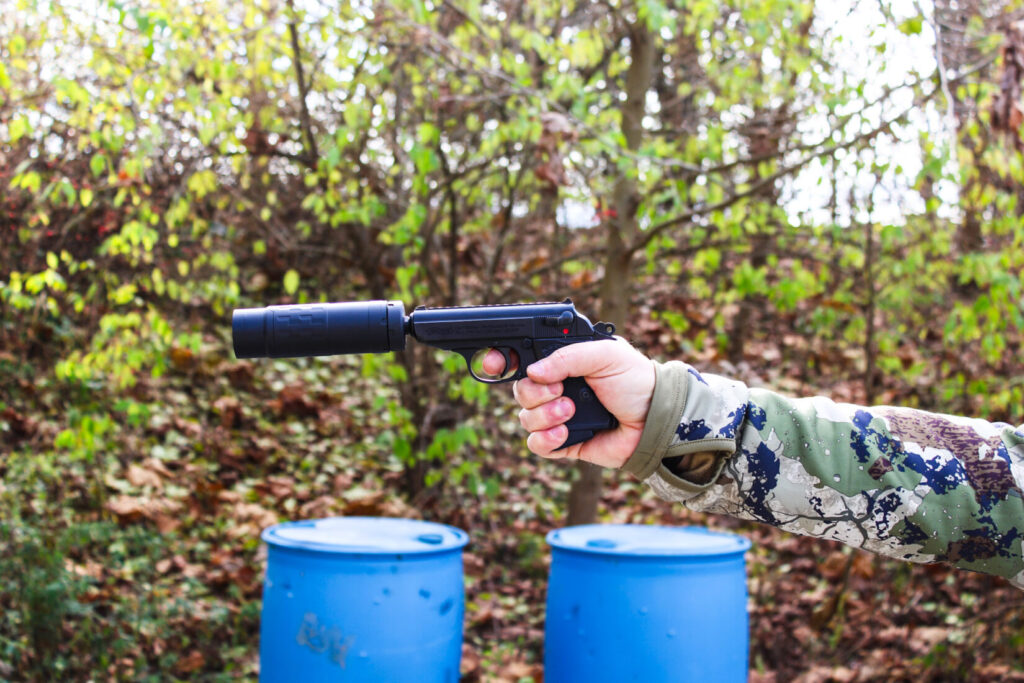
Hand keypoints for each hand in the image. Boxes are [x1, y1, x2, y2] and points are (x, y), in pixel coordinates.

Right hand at [483, 339, 654, 468]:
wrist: (655, 421)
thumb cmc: (636, 381)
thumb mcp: (605, 354)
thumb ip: (567, 357)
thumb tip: (532, 372)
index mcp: (563, 360)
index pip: (522, 357)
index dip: (502, 359)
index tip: (494, 364)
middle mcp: (556, 386)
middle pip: (518, 389)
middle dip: (534, 393)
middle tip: (559, 391)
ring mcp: (558, 415)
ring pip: (524, 417)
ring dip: (544, 416)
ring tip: (570, 412)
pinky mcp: (564, 443)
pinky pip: (536, 444)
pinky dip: (545, 439)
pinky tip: (565, 433)